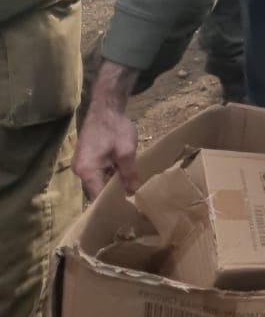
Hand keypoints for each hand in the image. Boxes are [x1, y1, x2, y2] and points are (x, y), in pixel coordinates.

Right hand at [74, 62, 139, 198]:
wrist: (105, 107)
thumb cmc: (115, 127)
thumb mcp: (126, 151)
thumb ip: (129, 173)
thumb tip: (132, 192)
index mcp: (86, 170)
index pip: (97, 196)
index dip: (112, 203)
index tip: (127, 209)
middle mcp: (79, 170)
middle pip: (96, 190)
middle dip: (113, 195)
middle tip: (131, 202)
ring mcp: (81, 165)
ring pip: (98, 182)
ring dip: (111, 184)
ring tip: (129, 192)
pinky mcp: (86, 159)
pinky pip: (97, 174)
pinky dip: (109, 176)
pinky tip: (123, 178)